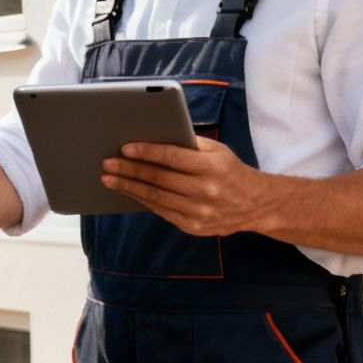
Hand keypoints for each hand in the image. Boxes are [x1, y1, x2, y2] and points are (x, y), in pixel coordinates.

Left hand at [100, 136, 278, 236]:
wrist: (255, 205)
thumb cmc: (229, 170)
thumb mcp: (217, 150)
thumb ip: (188, 143)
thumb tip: (151, 135)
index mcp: (212, 167)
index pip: (172, 158)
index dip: (146, 152)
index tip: (124, 148)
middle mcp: (206, 191)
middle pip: (159, 179)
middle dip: (129, 170)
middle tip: (107, 163)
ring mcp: (199, 212)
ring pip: (156, 198)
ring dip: (129, 187)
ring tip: (109, 178)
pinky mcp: (193, 227)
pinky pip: (161, 211)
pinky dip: (142, 200)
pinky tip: (128, 191)